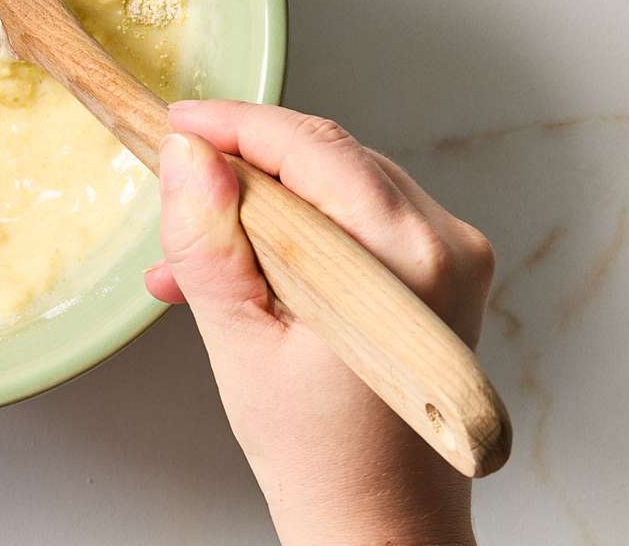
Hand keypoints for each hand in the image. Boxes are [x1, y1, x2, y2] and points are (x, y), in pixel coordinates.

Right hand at [145, 101, 494, 545]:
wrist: (380, 518)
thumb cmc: (320, 453)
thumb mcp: (239, 340)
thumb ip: (209, 240)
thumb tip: (188, 155)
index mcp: (404, 259)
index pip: (313, 148)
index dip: (235, 125)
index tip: (177, 122)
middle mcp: (446, 244)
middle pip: (328, 158)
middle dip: (244, 167)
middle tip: (176, 186)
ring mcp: (453, 255)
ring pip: (338, 183)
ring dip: (262, 204)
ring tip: (194, 254)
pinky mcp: (442, 269)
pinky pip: (357, 216)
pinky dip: (296, 230)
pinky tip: (241, 266)